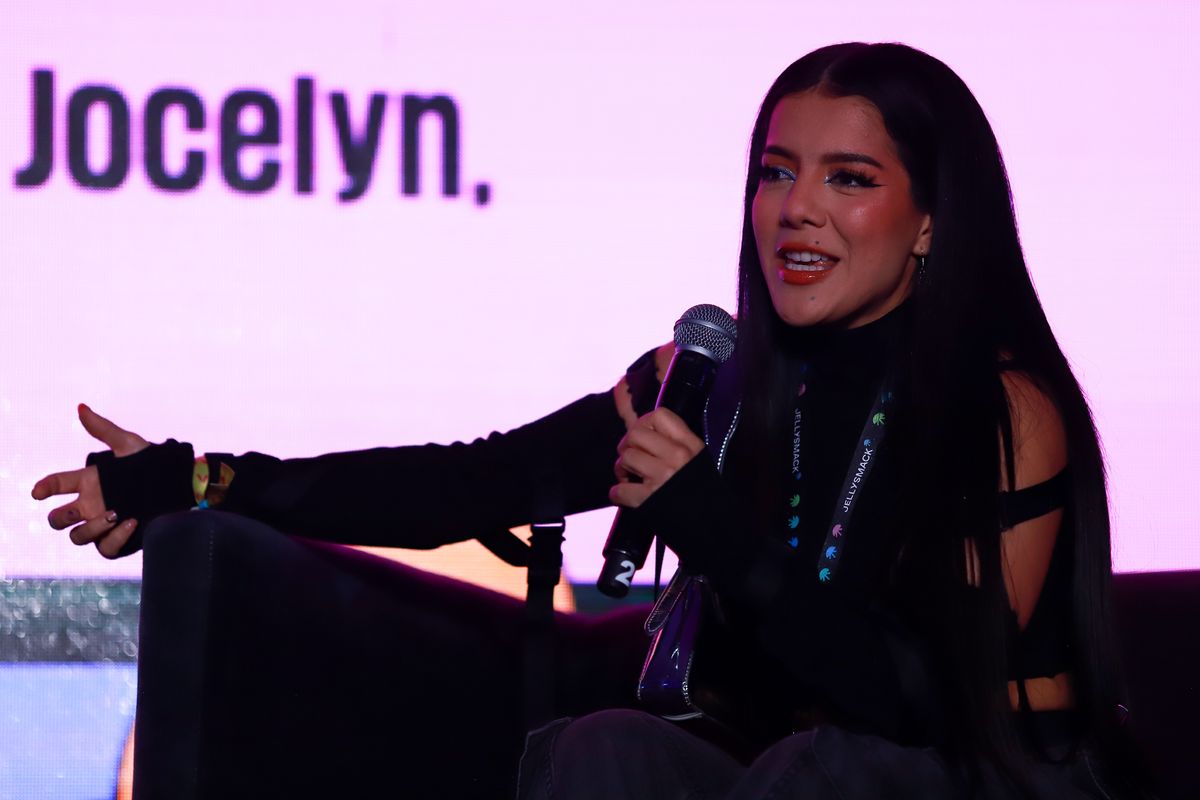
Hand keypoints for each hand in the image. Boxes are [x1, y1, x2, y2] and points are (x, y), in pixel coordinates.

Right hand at [30, 404, 150, 557]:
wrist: (182, 484)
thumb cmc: (156, 464)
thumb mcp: (129, 445)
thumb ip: (104, 429)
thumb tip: (81, 407)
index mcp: (89, 482)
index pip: (56, 486)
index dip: (44, 488)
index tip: (40, 491)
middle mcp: (92, 506)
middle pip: (58, 520)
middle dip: (61, 517)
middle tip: (82, 508)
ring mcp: (104, 525)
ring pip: (77, 537)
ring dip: (91, 528)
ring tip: (116, 513)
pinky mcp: (121, 541)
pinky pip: (105, 549)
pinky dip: (114, 538)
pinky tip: (131, 522)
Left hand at [608, 407, 703, 508]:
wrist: (716, 529)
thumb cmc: (705, 496)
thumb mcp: (698, 462)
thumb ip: (677, 446)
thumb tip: (645, 434)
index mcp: (691, 445)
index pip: (659, 415)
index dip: (643, 422)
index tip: (642, 437)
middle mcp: (677, 456)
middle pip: (636, 433)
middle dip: (627, 446)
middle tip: (630, 460)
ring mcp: (663, 477)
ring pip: (626, 457)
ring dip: (621, 469)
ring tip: (628, 479)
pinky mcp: (650, 499)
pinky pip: (620, 490)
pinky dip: (617, 494)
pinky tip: (624, 497)